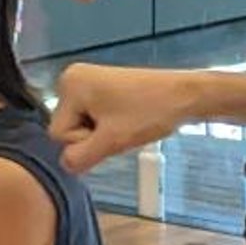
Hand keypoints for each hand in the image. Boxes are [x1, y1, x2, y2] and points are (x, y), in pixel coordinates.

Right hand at [47, 63, 196, 175]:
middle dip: (93, 136)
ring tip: (127, 125)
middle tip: (121, 130)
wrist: (186, 96)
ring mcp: (87, 79)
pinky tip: (127, 120)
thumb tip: (65, 166)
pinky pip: (93, 115)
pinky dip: (108, 123)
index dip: (85, 143)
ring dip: (102, 132)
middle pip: (68, 127)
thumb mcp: (112, 141)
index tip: (112, 133)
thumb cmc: (150, 114)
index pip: (59, 133)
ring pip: (82, 124)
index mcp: (68, 85)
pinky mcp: (101, 85)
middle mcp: (71, 78)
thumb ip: (80, 157)